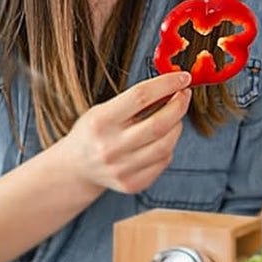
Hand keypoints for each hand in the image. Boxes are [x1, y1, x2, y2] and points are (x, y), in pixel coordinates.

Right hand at [56, 70, 192, 194]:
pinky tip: (161, 139)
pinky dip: (168, 146)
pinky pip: (163, 161)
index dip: (167, 84)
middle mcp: (110, 147)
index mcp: (100, 121)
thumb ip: (135, 100)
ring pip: (166, 145)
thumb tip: (172, 87)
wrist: (77, 167)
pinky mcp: (132, 184)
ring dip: (177, 126)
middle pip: (159, 124)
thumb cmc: (93, 132)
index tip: (183, 78)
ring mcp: (121, 169)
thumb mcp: (103, 109)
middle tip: (184, 95)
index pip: (141, 96)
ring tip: (173, 117)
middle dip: (179, 106)